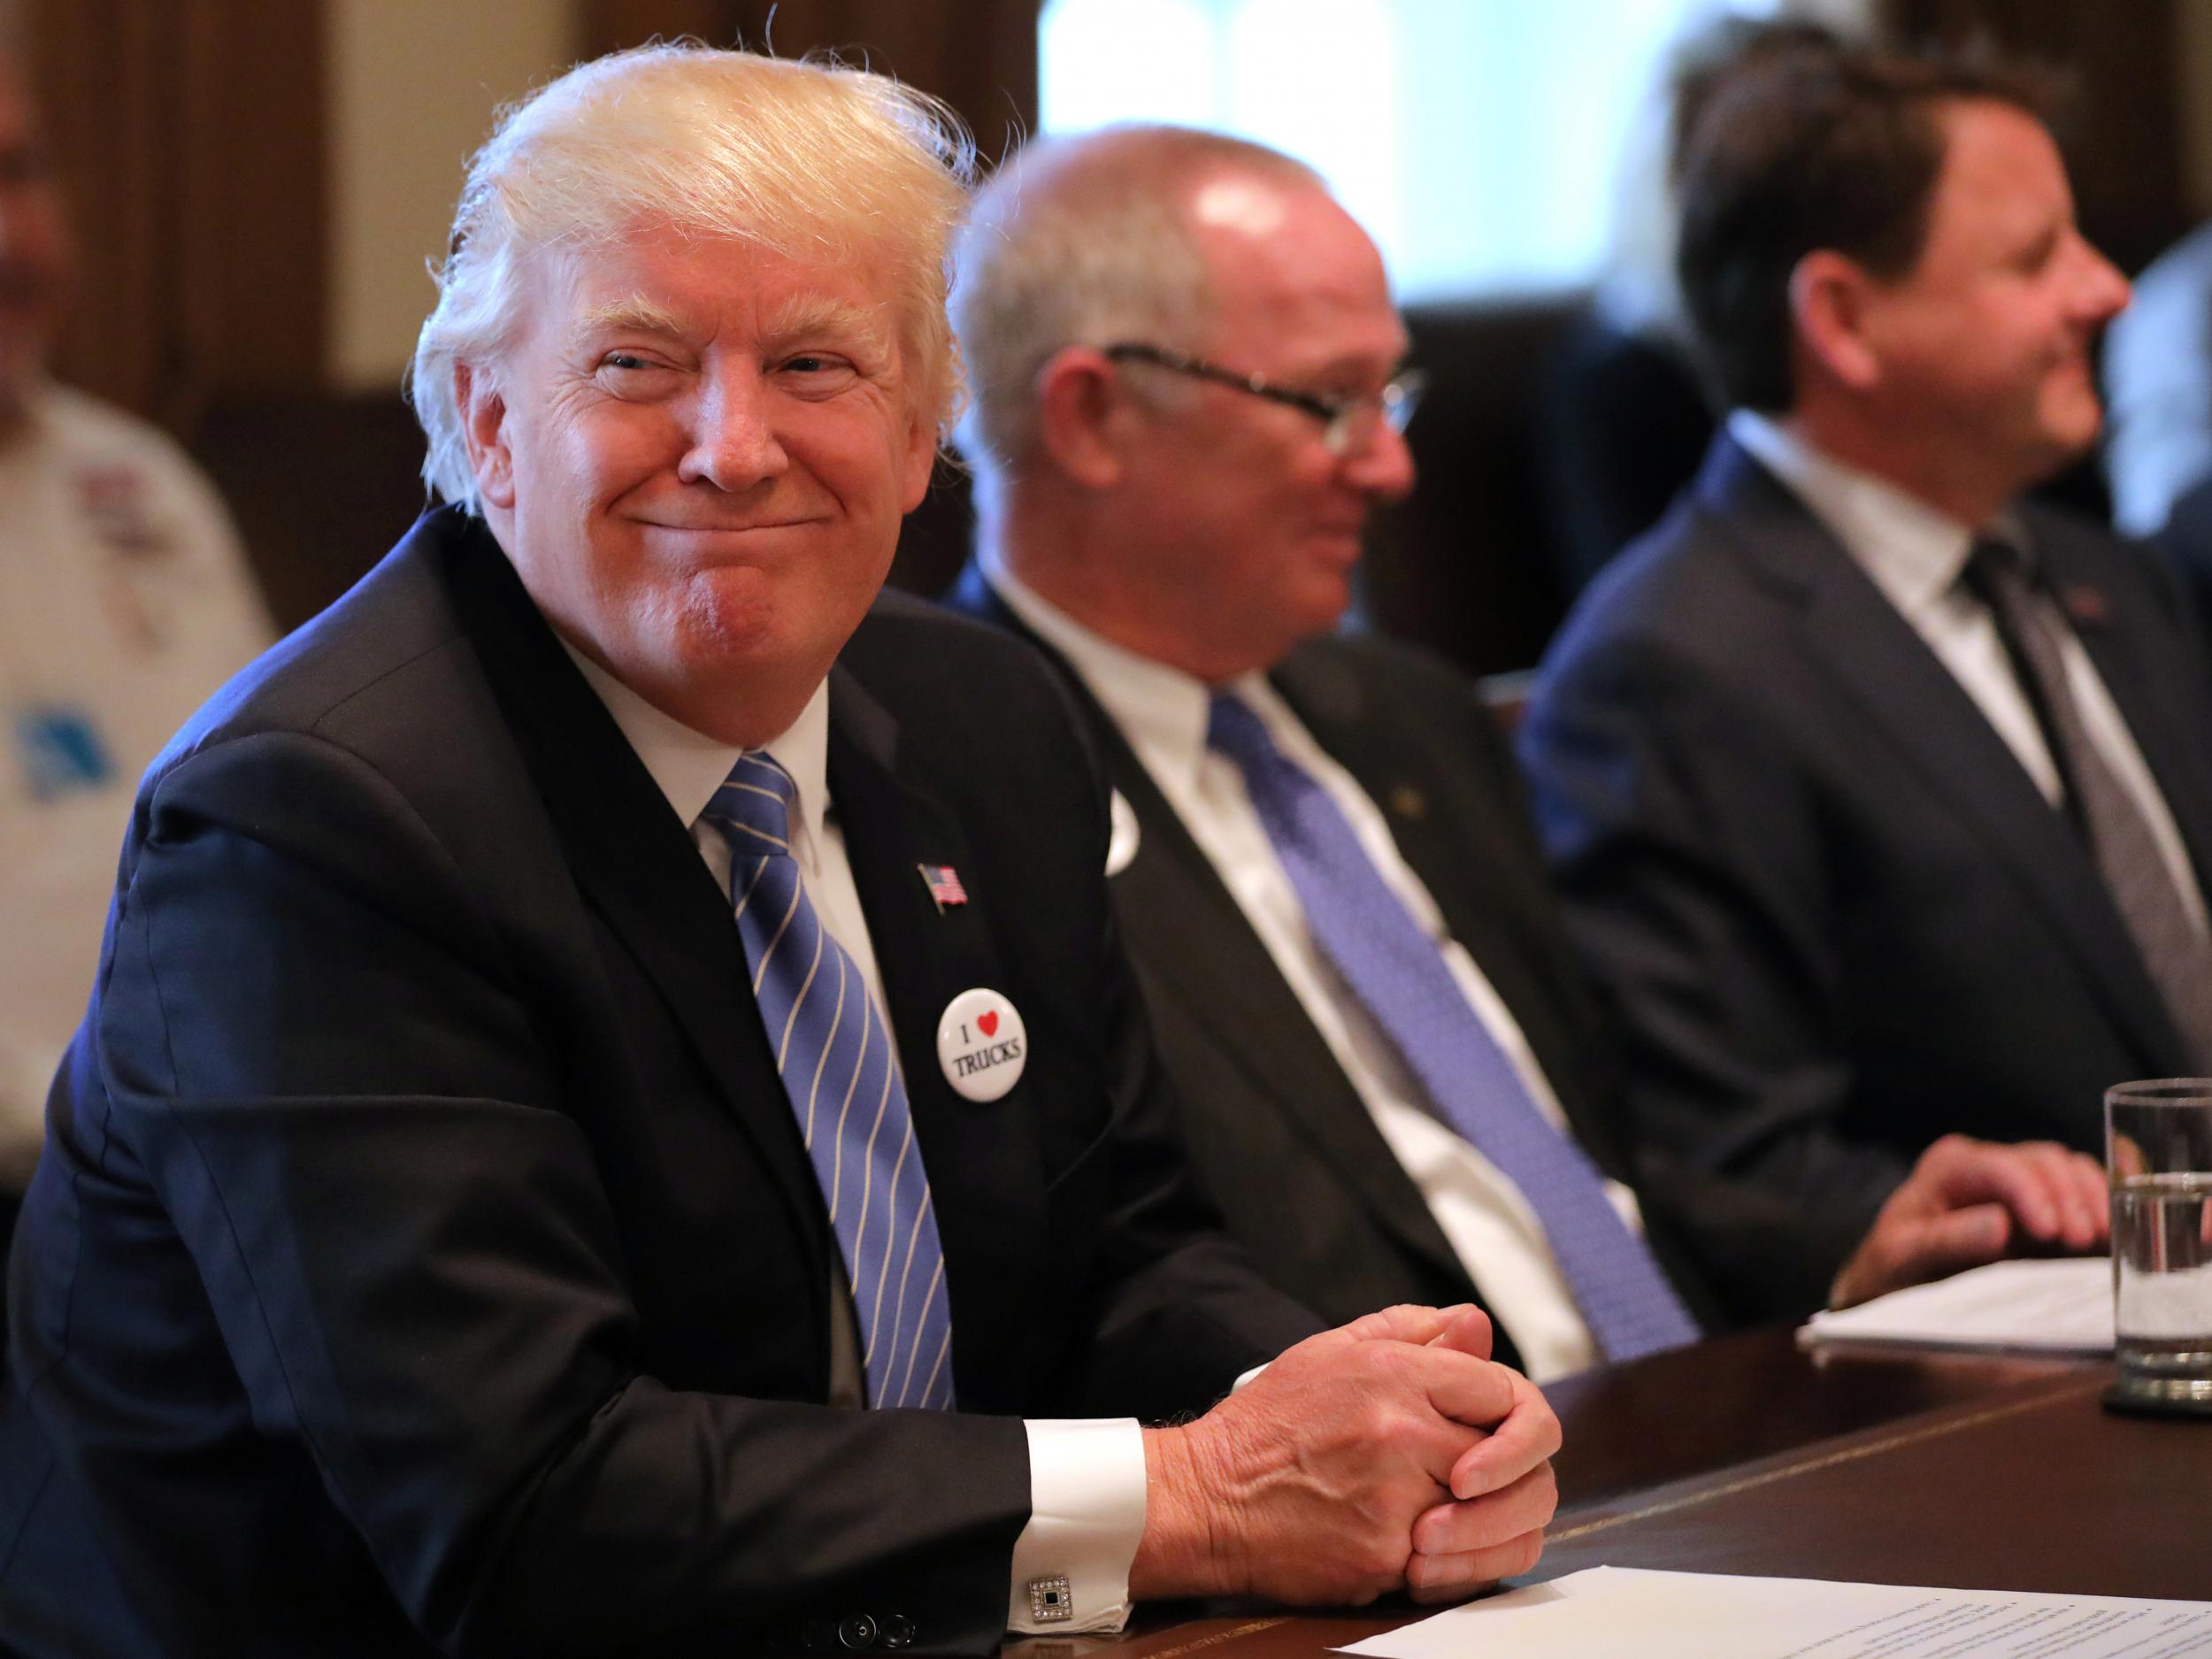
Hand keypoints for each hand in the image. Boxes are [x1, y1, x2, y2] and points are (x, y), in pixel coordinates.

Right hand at [1130, 1305, 1558, 1607]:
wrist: (1207, 1498)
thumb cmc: (1268, 1424)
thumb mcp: (1330, 1351)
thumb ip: (1410, 1330)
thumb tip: (1474, 1324)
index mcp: (1395, 1374)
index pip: (1507, 1392)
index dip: (1519, 1420)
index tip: (1499, 1437)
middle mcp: (1404, 1432)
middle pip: (1521, 1464)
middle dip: (1519, 1481)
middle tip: (1495, 1491)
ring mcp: (1398, 1499)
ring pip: (1503, 1524)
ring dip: (1500, 1530)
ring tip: (1471, 1527)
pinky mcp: (1386, 1557)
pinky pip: (1460, 1569)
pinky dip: (1460, 1568)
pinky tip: (1436, 1556)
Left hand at [1830, 1133, 2107, 1307]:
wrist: (1897, 1284)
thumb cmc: (1893, 1268)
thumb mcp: (1903, 1257)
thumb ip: (1947, 1241)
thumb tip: (2001, 1226)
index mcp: (1949, 1167)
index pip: (2001, 1166)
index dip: (2033, 1192)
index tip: (2051, 1231)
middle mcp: (1986, 1163)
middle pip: (2045, 1162)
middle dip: (2071, 1197)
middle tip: (2085, 1241)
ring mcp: (2019, 1180)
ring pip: (2070, 1170)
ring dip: (2094, 1200)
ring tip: (2105, 1240)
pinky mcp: (2044, 1204)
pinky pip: (2083, 1190)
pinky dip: (2103, 1205)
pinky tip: (2117, 1233)